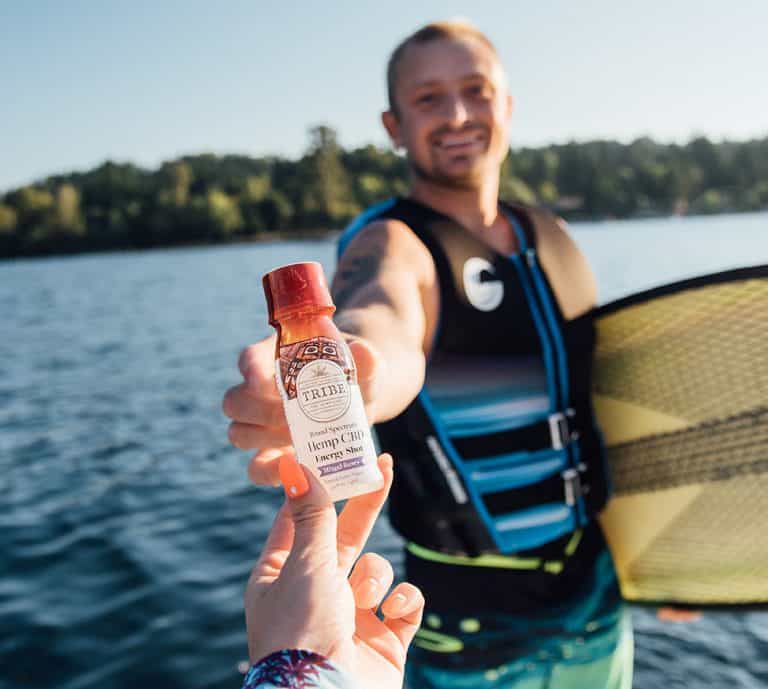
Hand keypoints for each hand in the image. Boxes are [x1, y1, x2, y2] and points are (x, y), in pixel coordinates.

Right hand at [222, 334, 380, 485]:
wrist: (361, 402)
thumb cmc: (355, 377)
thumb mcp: (365, 367)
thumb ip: (365, 361)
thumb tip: (362, 352)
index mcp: (274, 359)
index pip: (249, 360)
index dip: (251, 370)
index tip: (264, 379)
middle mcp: (258, 393)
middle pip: (234, 401)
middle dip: (260, 411)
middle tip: (289, 415)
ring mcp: (261, 427)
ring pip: (238, 434)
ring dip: (266, 439)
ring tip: (298, 438)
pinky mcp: (272, 457)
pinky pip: (255, 469)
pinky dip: (271, 471)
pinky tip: (296, 466)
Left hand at [245, 454, 422, 688]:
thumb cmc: (302, 630)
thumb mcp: (304, 563)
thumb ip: (312, 514)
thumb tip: (294, 466)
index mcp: (282, 577)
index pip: (301, 522)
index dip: (319, 490)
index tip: (334, 459)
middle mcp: (315, 594)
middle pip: (345, 537)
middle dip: (364, 506)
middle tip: (383, 465)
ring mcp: (351, 618)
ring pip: (376, 570)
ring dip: (374, 577)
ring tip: (362, 600)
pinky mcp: (383, 640)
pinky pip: (403, 603)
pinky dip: (401, 603)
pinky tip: (391, 613)